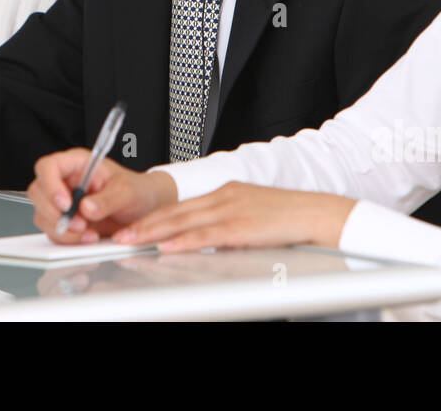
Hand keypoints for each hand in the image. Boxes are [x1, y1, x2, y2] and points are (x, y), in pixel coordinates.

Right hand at [27, 148, 176, 243]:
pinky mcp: (65, 221)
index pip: (48, 167)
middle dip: (54, 213)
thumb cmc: (136, 191)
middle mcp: (65, 181)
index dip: (50, 185)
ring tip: (88, 234)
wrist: (144, 210)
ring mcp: (62, 202)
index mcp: (77, 164)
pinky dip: (67, 239)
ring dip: (62, 229)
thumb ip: (108, 199)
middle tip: (79, 224)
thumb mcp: (127, 191)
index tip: (66, 203)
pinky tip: (87, 238)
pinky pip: (53, 232)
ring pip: (42, 215)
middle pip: (38, 192)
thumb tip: (87, 208)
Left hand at [114, 182, 355, 251]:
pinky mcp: (241, 226)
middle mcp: (224, 197)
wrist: (319, 214)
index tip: (136, 226)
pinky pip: (206, 235)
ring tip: (131, 241)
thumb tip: (208, 242)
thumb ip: (229, 226)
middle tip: (121, 234)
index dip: (156, 217)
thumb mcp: (253, 216)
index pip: (182, 206)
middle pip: (175, 211)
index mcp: (227, 193)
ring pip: (184, 221)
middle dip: (145, 224)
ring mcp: (232, 209)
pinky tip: (167, 248)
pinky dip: (183, 241)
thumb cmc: (291, 219)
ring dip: (154, 233)